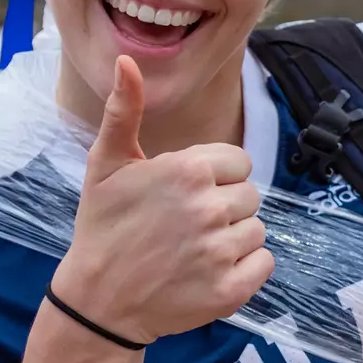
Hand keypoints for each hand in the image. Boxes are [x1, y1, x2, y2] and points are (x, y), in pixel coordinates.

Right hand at [52, 57, 273, 345]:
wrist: (97, 302)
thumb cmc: (102, 228)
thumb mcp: (106, 164)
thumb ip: (125, 111)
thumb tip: (127, 60)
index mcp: (187, 170)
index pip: (237, 162)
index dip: (214, 178)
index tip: (183, 195)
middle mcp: (208, 207)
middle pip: (249, 196)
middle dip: (224, 207)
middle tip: (185, 226)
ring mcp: (221, 251)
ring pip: (256, 230)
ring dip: (233, 239)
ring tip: (194, 250)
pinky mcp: (230, 290)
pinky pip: (264, 264)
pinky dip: (245, 269)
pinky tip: (210, 272)